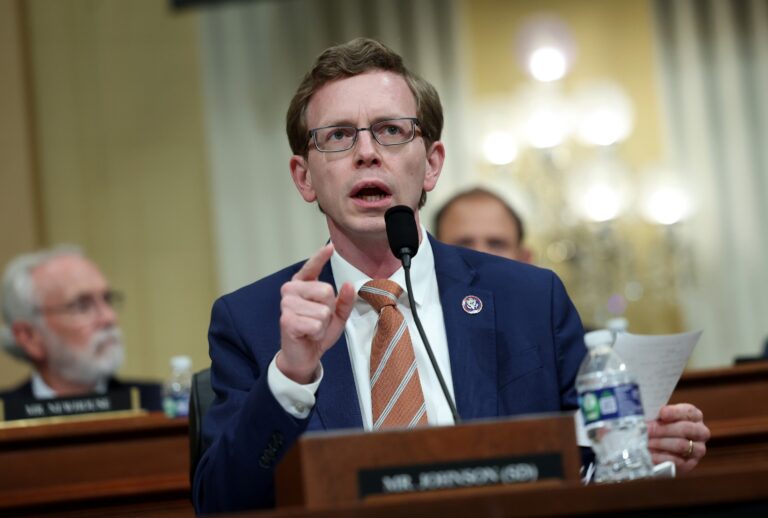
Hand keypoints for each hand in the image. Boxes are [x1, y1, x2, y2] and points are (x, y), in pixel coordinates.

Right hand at [277, 243, 355, 383]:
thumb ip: (344, 300)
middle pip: (325, 291)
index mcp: (302, 285)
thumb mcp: (337, 316)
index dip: (320, 257)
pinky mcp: (287, 320)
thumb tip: (348, 285)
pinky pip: (316, 324)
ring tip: (312, 328)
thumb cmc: (317, 332)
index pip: (311, 267)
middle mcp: (291, 290)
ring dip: (323, 324)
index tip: (330, 247)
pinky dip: (317, 333)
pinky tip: (308, 335)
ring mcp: (287, 304)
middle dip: (329, 310)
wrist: (303, 356)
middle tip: (318, 320)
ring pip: (323, 310)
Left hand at [647, 403, 709, 472]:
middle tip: (647, 430)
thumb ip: (657, 415)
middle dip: (664, 429)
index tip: (662, 413)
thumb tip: (647, 416)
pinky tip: (651, 455)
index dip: (675, 412)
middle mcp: (701, 432)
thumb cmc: (660, 426)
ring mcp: (698, 449)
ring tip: (647, 442)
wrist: (660, 448)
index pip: (688, 412)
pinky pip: (677, 461)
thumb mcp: (660, 417)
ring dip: (661, 443)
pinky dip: (662, 457)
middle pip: (686, 429)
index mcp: (694, 416)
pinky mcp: (690, 464)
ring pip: (682, 445)